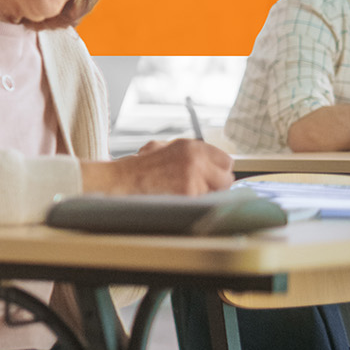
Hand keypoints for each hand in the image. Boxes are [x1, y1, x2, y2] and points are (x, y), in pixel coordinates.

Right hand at [82, 139, 232, 196]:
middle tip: (204, 188)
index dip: (219, 170)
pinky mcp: (189, 193)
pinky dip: (194, 202)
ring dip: (205, 194)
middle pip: (227, 177)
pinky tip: (178, 198)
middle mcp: (197, 159)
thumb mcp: (163, 148)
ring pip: (217, 192)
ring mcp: (194, 177)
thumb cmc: (139, 167)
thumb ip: (187, 152)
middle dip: (217, 184)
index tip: (214, 175)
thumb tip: (208, 161)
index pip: (225, 160)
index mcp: (191, 146)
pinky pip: (203, 201)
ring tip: (184, 192)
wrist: (122, 180)